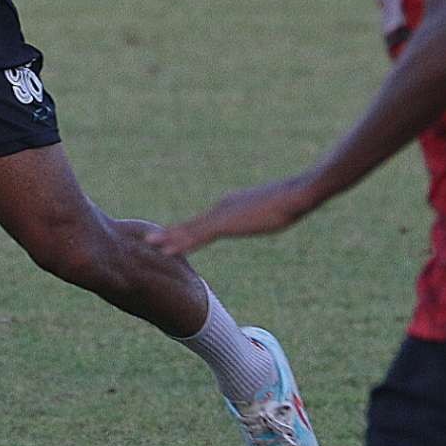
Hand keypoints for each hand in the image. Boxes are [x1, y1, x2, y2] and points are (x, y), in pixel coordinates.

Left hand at [152, 176, 317, 255]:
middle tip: (149, 240)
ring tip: (148, 244)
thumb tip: (275, 212)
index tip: (170, 237)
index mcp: (230, 207)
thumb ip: (267, 213)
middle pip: (191, 225)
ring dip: (169, 239)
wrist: (296, 195)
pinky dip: (181, 243)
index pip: (203, 223)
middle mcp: (221, 209)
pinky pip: (198, 237)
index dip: (186, 232)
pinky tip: (168, 250)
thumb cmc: (292, 202)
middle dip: (171, 234)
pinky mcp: (225, 224)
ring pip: (189, 231)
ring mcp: (222, 215)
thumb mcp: (275, 211)